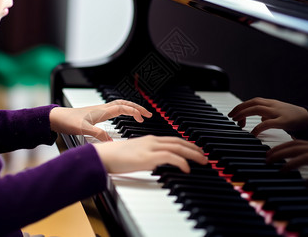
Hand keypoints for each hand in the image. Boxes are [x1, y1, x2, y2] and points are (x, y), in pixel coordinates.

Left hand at [49, 100, 151, 140]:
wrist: (56, 117)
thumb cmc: (68, 121)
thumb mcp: (84, 130)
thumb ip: (98, 135)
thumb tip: (111, 141)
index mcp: (102, 111)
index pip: (123, 108)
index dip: (135, 111)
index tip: (144, 117)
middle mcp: (102, 108)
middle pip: (124, 103)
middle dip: (137, 107)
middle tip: (148, 114)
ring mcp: (99, 110)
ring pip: (119, 105)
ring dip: (130, 108)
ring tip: (139, 114)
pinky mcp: (95, 113)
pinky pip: (114, 108)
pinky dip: (122, 110)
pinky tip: (122, 116)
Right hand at [93, 135, 207, 173]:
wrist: (102, 156)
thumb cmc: (114, 157)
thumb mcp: (134, 154)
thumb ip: (146, 156)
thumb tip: (155, 164)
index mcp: (149, 140)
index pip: (173, 140)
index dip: (187, 145)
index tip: (196, 151)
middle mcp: (152, 141)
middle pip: (179, 142)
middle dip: (195, 149)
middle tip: (205, 156)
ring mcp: (150, 148)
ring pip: (178, 147)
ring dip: (193, 154)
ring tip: (202, 162)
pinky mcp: (148, 157)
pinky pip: (170, 157)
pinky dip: (181, 161)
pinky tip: (187, 168)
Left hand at [228, 97, 307, 135]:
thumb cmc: (291, 117)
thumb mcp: (277, 113)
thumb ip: (267, 114)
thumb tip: (259, 118)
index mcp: (270, 103)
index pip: (252, 101)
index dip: (241, 106)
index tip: (233, 114)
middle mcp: (272, 105)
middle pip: (253, 102)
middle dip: (240, 109)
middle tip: (231, 117)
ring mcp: (278, 112)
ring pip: (257, 109)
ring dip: (245, 114)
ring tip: (238, 123)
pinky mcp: (283, 121)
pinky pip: (268, 123)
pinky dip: (258, 128)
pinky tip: (253, 133)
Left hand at [267, 140, 307, 185]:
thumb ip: (299, 154)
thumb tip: (280, 158)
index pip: (291, 144)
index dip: (278, 148)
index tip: (266, 154)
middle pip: (295, 149)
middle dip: (279, 154)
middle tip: (268, 161)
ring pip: (306, 158)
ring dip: (291, 164)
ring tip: (281, 171)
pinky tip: (306, 184)